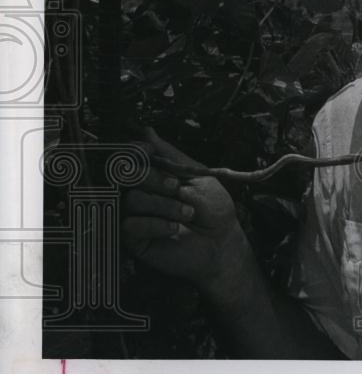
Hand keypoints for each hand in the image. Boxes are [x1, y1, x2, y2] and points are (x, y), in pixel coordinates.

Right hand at [123, 128, 248, 291]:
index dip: (137, 152)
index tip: (148, 151)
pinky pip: (131, 225)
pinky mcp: (135, 238)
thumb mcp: (198, 175)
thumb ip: (171, 156)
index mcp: (156, 175)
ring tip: (187, 213)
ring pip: (133, 200)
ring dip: (163, 205)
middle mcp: (143, 192)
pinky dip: (154, 224)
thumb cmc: (213, 208)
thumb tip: (146, 131)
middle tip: (176, 187)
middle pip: (128, 176)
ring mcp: (137, 215)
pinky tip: (173, 228)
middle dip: (154, 179)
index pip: (133, 157)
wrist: (221, 242)